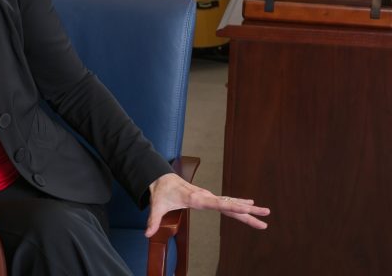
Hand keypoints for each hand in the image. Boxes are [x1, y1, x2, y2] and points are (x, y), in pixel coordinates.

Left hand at [144, 173, 269, 237]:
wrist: (162, 178)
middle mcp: (206, 196)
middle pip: (230, 204)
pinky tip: (249, 203)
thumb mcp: (156, 206)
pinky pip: (226, 201)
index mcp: (197, 198)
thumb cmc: (161, 191)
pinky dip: (238, 203)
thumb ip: (152, 220)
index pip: (219, 203)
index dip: (234, 206)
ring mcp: (208, 196)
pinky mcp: (208, 197)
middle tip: (266, 217)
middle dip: (248, 211)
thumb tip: (147, 234)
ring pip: (231, 203)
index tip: (249, 207)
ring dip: (247, 208)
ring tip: (264, 213)